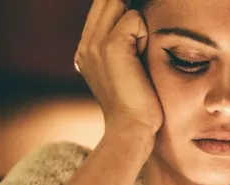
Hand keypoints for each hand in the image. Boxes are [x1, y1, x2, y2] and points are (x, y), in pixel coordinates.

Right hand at [74, 0, 163, 137]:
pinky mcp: (111, 46)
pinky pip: (134, 18)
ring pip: (119, 5)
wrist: (131, 128)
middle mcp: (85, 45)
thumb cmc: (137, 105)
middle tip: (140, 43)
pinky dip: (144, 35)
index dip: (120, 9)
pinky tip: (141, 60)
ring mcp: (95, 44)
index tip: (136, 32)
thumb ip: (123, 47)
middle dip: (129, 12)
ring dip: (137, 26)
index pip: (101, 8)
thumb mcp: (124, 72)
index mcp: (86, 51)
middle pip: (107, 1)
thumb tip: (135, 21)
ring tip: (139, 54)